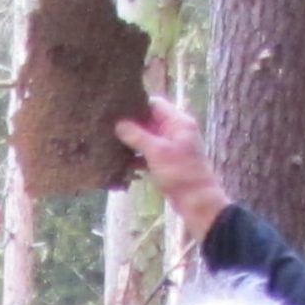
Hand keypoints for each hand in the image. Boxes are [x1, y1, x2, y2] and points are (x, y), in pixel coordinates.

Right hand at [114, 98, 228, 242]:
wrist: (196, 200)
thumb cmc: (180, 172)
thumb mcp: (157, 151)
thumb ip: (137, 136)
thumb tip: (119, 124)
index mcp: (178, 122)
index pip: (155, 104)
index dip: (136, 105)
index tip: (117, 108)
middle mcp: (175, 131)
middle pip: (149, 121)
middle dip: (130, 124)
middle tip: (108, 126)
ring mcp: (170, 147)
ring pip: (146, 139)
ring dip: (131, 142)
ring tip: (110, 142)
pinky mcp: (165, 163)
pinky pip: (147, 154)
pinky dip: (136, 157)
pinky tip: (120, 161)